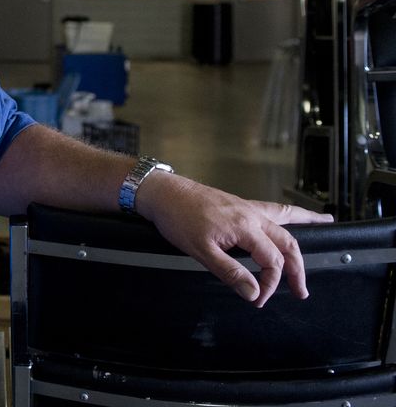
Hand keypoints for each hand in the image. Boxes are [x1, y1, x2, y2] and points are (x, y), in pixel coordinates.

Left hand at [136, 174, 333, 306]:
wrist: (163, 192)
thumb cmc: (178, 219)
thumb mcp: (201, 252)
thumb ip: (230, 273)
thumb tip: (254, 292)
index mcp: (245, 227)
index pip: (272, 261)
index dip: (270, 283)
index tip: (260, 298)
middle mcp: (252, 214)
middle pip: (287, 242)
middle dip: (298, 268)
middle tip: (302, 291)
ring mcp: (247, 207)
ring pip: (286, 219)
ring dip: (305, 228)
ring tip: (327, 225)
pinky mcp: (240, 204)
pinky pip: (273, 208)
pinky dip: (290, 212)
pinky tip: (296, 214)